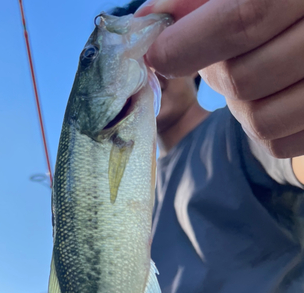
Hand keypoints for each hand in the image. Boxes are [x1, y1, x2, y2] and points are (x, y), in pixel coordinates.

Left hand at [136, 0, 303, 157]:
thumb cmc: (279, 5)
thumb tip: (148, 17)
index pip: (242, 20)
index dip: (189, 44)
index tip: (159, 54)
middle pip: (242, 78)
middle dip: (214, 73)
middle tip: (220, 57)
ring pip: (257, 120)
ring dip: (236, 104)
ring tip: (250, 75)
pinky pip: (276, 144)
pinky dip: (260, 127)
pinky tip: (268, 97)